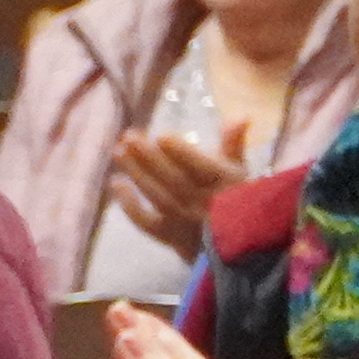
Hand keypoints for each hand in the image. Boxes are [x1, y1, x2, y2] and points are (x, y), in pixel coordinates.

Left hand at [105, 127, 248, 260]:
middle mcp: (203, 203)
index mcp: (224, 185)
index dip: (183, 153)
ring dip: (136, 174)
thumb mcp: (239, 169)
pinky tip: (116, 183)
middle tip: (129, 136)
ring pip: (157, 196)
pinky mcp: (169, 236)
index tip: (163, 135)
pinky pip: (146, 223)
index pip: (202, 168)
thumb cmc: (235, 197)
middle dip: (150, 157)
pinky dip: (129, 205)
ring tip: (118, 151)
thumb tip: (242, 115)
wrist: (236, 242)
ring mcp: (184, 221)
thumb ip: (234, 142)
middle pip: (173, 179)